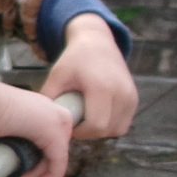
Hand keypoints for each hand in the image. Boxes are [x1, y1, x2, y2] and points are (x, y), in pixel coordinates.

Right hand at [0, 71, 73, 176]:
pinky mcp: (55, 136)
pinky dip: (51, 176)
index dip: (41, 157)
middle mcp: (56, 113)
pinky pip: (58, 162)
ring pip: (55, 157)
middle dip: (41, 168)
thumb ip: (14, 135)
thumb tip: (10, 153)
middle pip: (55, 149)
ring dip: (38, 174)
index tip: (26, 169)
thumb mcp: (4, 123)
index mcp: (44, 106)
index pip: (49, 138)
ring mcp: (58, 123)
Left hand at [44, 16, 137, 139]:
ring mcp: (131, 96)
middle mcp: (122, 92)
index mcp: (101, 87)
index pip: (96, 126)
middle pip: (107, 131)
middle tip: (74, 123)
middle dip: (89, 133)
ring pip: (118, 130)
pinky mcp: (134, 98)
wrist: (97, 43)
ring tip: (84, 119)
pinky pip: (124, 123)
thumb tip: (42, 123)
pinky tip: (95, 115)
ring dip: (101, 131)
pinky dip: (110, 125)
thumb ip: (49, 99)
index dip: (80, 132)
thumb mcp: (57, 76)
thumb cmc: (73, 60)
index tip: (68, 125)